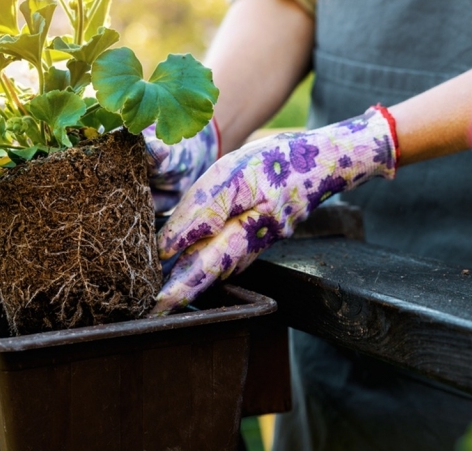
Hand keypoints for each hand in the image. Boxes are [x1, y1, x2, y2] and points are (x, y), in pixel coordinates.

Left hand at [150, 106, 397, 313]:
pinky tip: (189, 262)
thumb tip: (169, 245)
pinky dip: (205, 263)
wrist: (322, 160)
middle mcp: (249, 249)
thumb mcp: (234, 176)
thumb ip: (202, 211)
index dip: (175, 292)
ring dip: (190, 281)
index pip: (200, 272)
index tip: (152, 309)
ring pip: (216, 268)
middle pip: (207, 276)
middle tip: (149, 311)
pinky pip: (226, 255)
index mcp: (243, 236)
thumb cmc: (278, 162)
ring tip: (161, 292)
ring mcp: (256, 243)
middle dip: (179, 293)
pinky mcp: (258, 233)